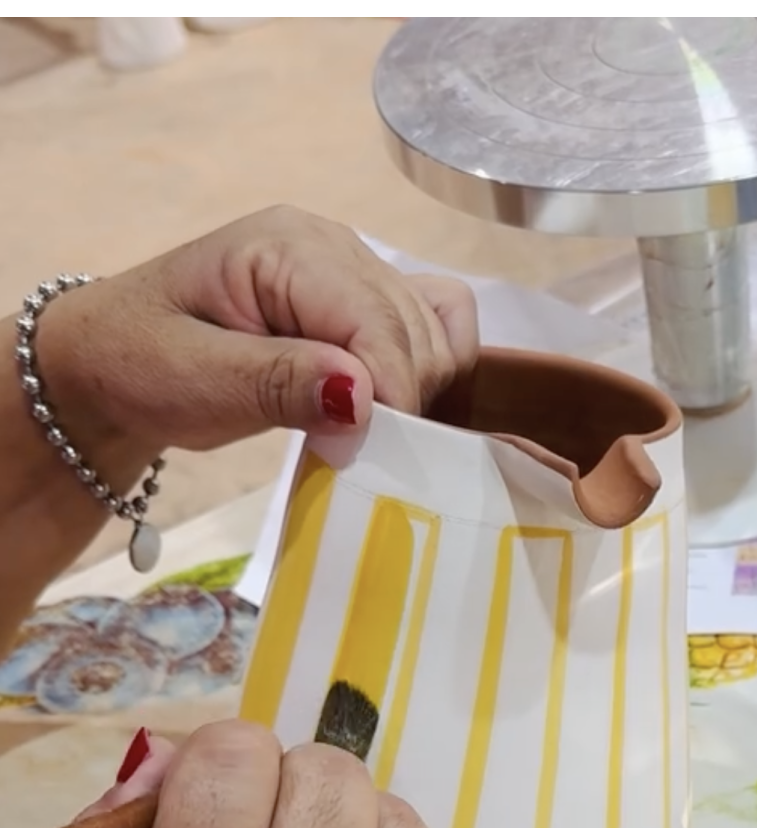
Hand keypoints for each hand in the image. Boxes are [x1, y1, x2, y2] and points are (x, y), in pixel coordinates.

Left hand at [34, 205, 478, 461]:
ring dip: (415, 392)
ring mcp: (356, 271)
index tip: (361, 451)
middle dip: (397, 399)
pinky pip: (440, 326)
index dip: (388, 392)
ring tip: (357, 432)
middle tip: (345, 449)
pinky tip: (394, 407)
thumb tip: (362, 397)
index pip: (376, 318)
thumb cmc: (140, 365)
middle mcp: (333, 246)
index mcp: (287, 247)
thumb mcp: (191, 380)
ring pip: (436, 334)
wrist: (115, 363)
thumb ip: (277, 383)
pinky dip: (435, 371)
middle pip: (415, 329)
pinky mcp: (368, 303)